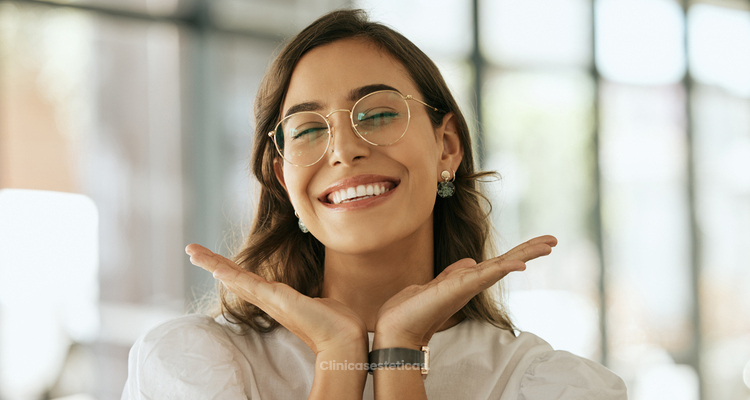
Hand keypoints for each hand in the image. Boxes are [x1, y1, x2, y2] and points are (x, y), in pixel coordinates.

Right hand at [185, 244, 367, 354]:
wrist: (343, 337)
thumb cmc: (335, 322)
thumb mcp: (319, 301)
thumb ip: (312, 297)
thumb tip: (318, 298)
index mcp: (276, 298)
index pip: (246, 279)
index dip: (228, 268)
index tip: (212, 259)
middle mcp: (268, 300)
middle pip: (233, 277)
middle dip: (211, 262)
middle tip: (190, 250)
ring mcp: (271, 300)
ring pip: (235, 278)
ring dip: (213, 264)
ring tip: (193, 252)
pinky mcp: (278, 300)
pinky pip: (250, 285)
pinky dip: (232, 276)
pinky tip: (217, 268)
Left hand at [373, 235, 557, 348]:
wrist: (396, 326)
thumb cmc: (413, 309)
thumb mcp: (436, 283)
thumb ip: (453, 273)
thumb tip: (469, 261)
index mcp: (468, 280)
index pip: (499, 262)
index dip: (519, 252)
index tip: (540, 243)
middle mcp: (472, 283)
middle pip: (507, 262)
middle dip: (530, 250)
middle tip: (554, 240)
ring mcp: (468, 286)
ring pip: (502, 266)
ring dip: (526, 254)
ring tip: (548, 244)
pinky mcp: (460, 288)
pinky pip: (487, 275)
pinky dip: (504, 268)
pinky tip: (521, 264)